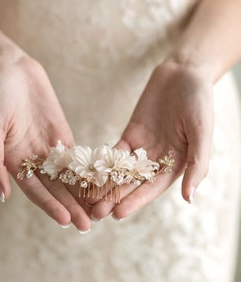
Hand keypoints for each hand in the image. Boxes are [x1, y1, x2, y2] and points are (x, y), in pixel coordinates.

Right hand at [0, 54, 90, 231]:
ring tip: (98, 210)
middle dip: (71, 206)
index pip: (35, 191)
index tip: (66, 221)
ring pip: (69, 176)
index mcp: (14, 162)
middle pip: (55, 188)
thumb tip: (2, 195)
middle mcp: (33, 160)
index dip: (50, 206)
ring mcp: (50, 148)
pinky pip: (77, 156)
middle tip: (88, 225)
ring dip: (82, 194)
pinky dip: (88, 170)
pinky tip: (101, 182)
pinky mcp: (63, 135)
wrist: (12, 70)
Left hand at [89, 62, 213, 219]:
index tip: (118, 214)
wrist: (183, 74)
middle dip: (114, 198)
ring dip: (104, 184)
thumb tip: (188, 198)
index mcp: (175, 165)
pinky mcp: (130, 134)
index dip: (135, 201)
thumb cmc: (199, 103)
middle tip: (95, 213)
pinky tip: (88, 172)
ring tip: (87, 198)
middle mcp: (156, 160)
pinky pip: (114, 151)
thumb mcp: (201, 134)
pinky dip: (102, 162)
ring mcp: (142, 148)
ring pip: (120, 171)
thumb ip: (196, 165)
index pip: (151, 189)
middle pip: (132, 184)